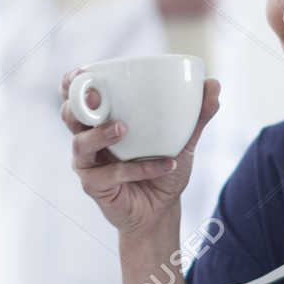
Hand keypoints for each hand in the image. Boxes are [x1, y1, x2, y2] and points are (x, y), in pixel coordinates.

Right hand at [63, 73, 219, 236]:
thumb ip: (197, 114)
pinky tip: (165, 164)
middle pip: (69, 116)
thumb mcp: (183, 140)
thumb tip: (214, 84)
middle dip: (79, 103)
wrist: (162, 211)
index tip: (82, 72)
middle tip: (98, 96)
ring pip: (81, 144)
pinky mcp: (95, 187)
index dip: (71, 83)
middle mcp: (88, 140)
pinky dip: (140, 169)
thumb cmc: (163, 170)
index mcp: (102, 121)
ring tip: (123, 128)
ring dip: (100, 134)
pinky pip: (112, 175)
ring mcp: (88, 164)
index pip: (76, 97)